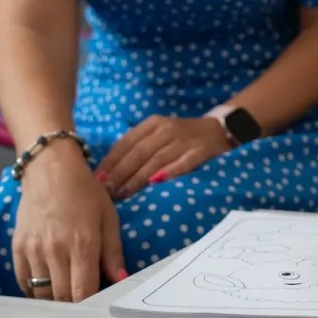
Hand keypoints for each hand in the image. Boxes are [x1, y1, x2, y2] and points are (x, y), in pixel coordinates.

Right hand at [12, 145, 125, 301]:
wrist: (51, 171)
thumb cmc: (85, 193)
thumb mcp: (108, 218)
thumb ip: (114, 252)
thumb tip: (121, 280)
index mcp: (83, 245)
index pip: (83, 292)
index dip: (90, 305)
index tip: (96, 305)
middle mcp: (56, 251)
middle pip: (62, 298)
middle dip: (73, 304)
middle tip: (81, 299)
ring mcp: (34, 250)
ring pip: (42, 294)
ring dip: (55, 298)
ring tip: (65, 290)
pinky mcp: (18, 248)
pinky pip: (24, 282)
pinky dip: (36, 289)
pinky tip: (48, 282)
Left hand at [95, 115, 230, 198]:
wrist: (221, 129)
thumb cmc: (182, 137)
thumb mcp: (158, 136)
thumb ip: (137, 150)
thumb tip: (107, 175)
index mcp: (152, 124)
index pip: (126, 143)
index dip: (111, 162)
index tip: (97, 180)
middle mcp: (166, 129)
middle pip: (138, 152)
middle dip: (120, 173)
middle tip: (107, 192)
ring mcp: (184, 140)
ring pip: (157, 159)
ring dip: (138, 177)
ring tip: (124, 193)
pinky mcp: (201, 151)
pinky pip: (184, 162)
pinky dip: (170, 171)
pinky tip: (157, 182)